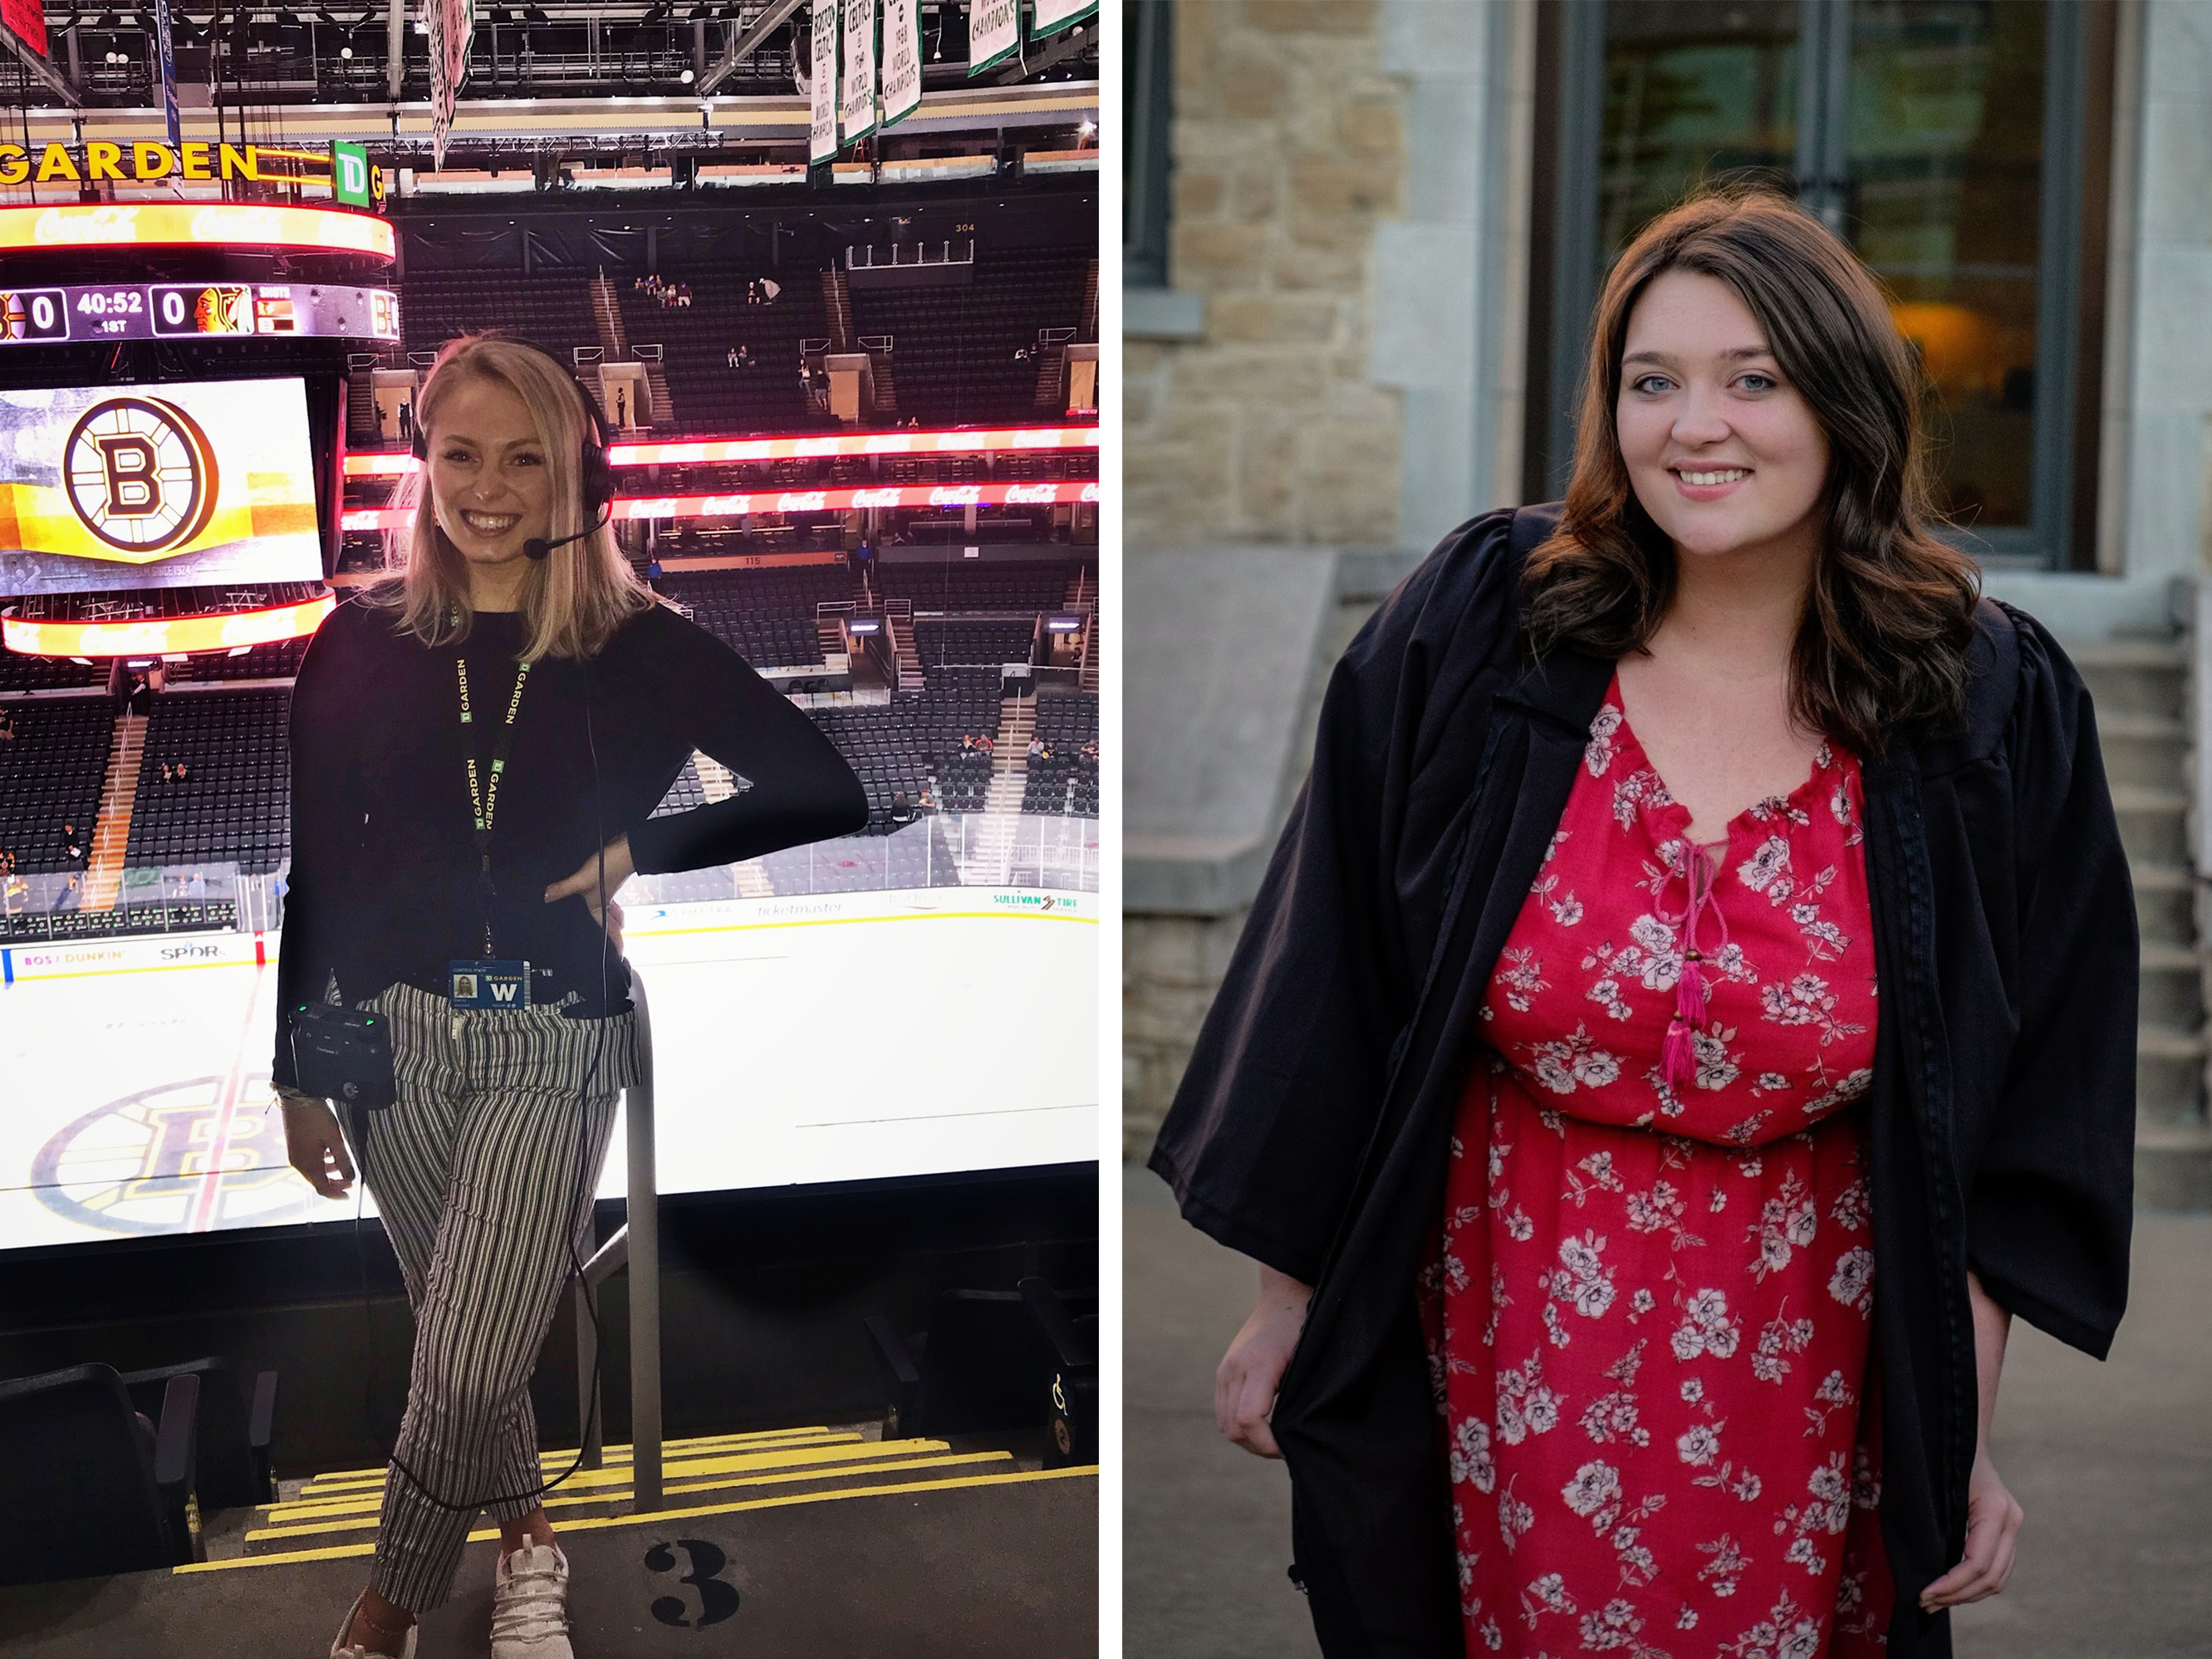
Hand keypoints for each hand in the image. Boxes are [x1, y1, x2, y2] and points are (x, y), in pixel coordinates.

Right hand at [279, 1091, 354, 1199]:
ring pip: (313, 1172)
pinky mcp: (295, 1146)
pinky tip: (330, 1155)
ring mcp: (295, 1155)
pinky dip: (321, 1164)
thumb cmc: (316, 1117)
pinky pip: (309, 1162)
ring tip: (342, 1168)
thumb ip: (343, 1160)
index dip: (336, 1194)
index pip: (322, 1188)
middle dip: (334, 1184)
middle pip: (317, 1181)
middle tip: (349, 1183)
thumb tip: (351, 1178)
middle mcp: (298, 1163)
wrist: (297, 1098)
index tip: (349, 1195)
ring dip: (328, 1173)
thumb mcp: (335, 1139)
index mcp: (308, 1165)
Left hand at [545, 835, 631, 947]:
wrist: (626, 849)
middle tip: (615, 944)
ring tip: (607, 924)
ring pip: (609, 910)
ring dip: (610, 918)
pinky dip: (604, 901)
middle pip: (611, 921)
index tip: (620, 956)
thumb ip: (564, 888)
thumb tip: (546, 897)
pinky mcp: (607, 879)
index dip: (616, 943)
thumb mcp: (583, 879)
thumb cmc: (608, 866)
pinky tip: (594, 896)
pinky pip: (606, 897)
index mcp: (600, 906)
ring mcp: (607, 890)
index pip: (609, 929)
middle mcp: (604, 901)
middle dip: (614, 933)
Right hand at [1215, 1266, 1313, 1458]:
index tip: (1288, 1449)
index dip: (1267, 1444)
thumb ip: (1296, 1396)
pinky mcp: (1223, 1373)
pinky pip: (1223, 1412)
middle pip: (1233, 1428)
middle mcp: (1234, 1369)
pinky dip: (1239, 1426)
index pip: (1248, 1420)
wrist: (1283, 1298)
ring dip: (1248, 1439)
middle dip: (1259, 1447)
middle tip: (1284, 1449)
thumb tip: (1295, 1434)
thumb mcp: (1307, 1361)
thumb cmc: (1302, 1327)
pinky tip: (1261, 1426)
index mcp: (1257, 1365)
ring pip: (1225, 1424)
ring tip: (1273, 1440)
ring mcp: (1225, 1371)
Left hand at [1920, 1439, 2023, 1611]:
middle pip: (1991, 1577)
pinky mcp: (2009, 1531)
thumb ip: (1934, 1522)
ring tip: (1937, 1601)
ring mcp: (2014, 1526)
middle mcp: (2011, 1520)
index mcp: (1994, 1508)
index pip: (1976, 1562)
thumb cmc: (1941, 1456)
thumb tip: (1921, 1563)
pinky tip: (1953, 1588)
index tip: (1924, 1594)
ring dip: (1968, 1595)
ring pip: (1999, 1578)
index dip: (1951, 1584)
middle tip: (1926, 1604)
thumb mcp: (1934, 1485)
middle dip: (1957, 1595)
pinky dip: (1977, 1584)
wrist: (1963, 1435)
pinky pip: (1999, 1568)